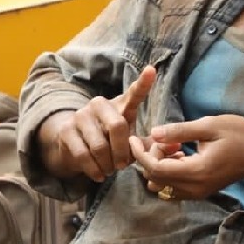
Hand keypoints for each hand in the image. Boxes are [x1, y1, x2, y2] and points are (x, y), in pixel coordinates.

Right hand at [44, 66, 157, 181]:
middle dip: (122, 152)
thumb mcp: (129, 142)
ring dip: (107, 164)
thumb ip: (149, 144)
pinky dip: (94, 169)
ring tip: (109, 170)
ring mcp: (81, 116)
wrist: (72, 147)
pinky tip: (98, 174)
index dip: (143, 83)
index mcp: (120, 106)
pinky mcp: (66, 131)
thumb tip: (176, 146)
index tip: (152, 70)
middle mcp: (99, 105)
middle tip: (123, 166)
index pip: (133, 93)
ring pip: (100, 145)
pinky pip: (83, 155)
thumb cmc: (108, 142)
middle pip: (117, 126)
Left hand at [129, 114, 243, 199]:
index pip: (154, 168)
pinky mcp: (200, 191)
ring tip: (172, 143)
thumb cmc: (240, 136)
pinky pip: (173, 186)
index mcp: (195, 172)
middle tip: (162, 137)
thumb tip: (153, 133)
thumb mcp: (209, 126)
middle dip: (150, 157)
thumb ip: (179, 130)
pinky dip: (168, 170)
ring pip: (162, 184)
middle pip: (154, 178)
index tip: (134, 138)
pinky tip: (179, 152)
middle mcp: (193, 188)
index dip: (140, 154)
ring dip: (158, 164)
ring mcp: (197, 193)